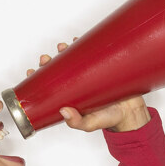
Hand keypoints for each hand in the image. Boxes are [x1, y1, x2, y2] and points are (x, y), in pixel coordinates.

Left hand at [27, 38, 150, 132]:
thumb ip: (77, 122)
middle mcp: (78, 84)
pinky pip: (92, 54)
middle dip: (49, 62)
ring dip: (64, 51)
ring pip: (73, 59)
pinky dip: (84, 45)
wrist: (132, 113)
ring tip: (61, 47)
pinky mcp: (103, 67)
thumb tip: (64, 111)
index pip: (51, 85)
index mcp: (71, 96)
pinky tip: (77, 41)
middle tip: (46, 59)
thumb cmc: (109, 119)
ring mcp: (90, 74)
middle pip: (59, 69)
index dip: (40, 77)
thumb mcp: (90, 124)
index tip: (33, 72)